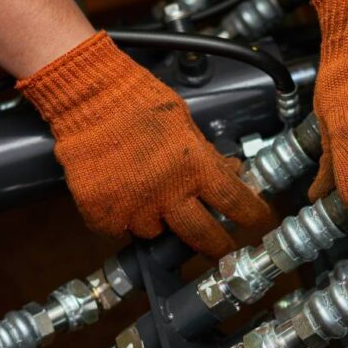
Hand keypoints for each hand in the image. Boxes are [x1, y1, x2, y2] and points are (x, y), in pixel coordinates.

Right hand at [18, 32, 273, 257]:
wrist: (87, 97)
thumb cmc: (136, 101)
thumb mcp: (183, 123)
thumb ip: (204, 155)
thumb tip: (229, 172)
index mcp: (193, 164)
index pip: (235, 201)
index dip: (253, 217)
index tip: (260, 225)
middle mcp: (166, 191)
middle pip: (202, 236)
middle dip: (217, 247)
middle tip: (221, 250)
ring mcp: (133, 206)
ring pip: (155, 233)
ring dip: (157, 221)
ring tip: (146, 195)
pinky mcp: (102, 214)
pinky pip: (119, 230)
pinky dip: (122, 219)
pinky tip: (120, 196)